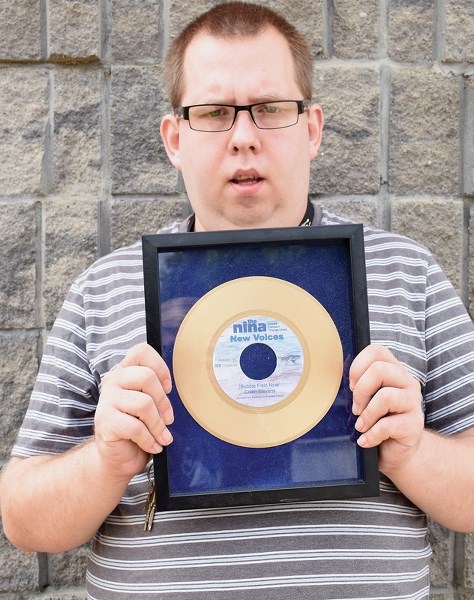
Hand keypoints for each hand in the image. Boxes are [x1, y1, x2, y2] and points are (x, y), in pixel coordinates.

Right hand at [94, 342, 173, 478]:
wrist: (118, 457)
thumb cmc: (138, 429)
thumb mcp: (149, 405)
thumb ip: (157, 392)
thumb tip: (182, 390)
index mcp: (125, 372)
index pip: (141, 352)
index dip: (160, 367)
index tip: (168, 388)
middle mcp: (113, 381)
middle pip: (146, 376)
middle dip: (163, 402)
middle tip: (169, 419)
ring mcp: (106, 400)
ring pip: (143, 403)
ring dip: (158, 425)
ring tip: (162, 437)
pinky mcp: (104, 421)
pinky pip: (135, 427)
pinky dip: (149, 440)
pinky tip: (153, 446)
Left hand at [349, 344, 424, 476]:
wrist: (397, 452)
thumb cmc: (378, 421)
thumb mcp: (368, 399)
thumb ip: (360, 385)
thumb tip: (336, 381)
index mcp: (395, 371)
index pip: (377, 351)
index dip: (358, 366)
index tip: (351, 386)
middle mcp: (407, 382)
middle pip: (380, 370)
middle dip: (360, 391)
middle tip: (356, 408)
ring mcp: (414, 403)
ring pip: (385, 396)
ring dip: (366, 414)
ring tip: (361, 426)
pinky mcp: (414, 425)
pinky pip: (387, 425)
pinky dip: (371, 435)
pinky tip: (366, 440)